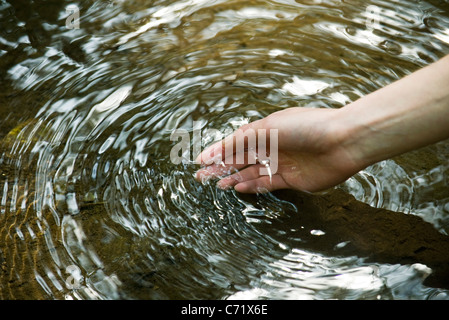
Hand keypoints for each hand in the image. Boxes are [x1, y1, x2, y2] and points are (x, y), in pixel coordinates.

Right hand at [195, 107, 360, 192]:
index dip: (218, 151)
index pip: (236, 142)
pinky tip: (238, 187)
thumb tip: (215, 150)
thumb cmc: (306, 127)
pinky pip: (267, 184)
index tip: (200, 161)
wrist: (343, 141)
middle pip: (241, 158)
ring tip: (217, 184)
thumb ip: (240, 140)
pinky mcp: (292, 179)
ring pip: (252, 172)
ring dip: (234, 178)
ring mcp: (282, 163)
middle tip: (202, 177)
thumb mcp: (268, 128)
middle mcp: (273, 146)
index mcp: (266, 130)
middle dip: (221, 166)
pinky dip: (252, 186)